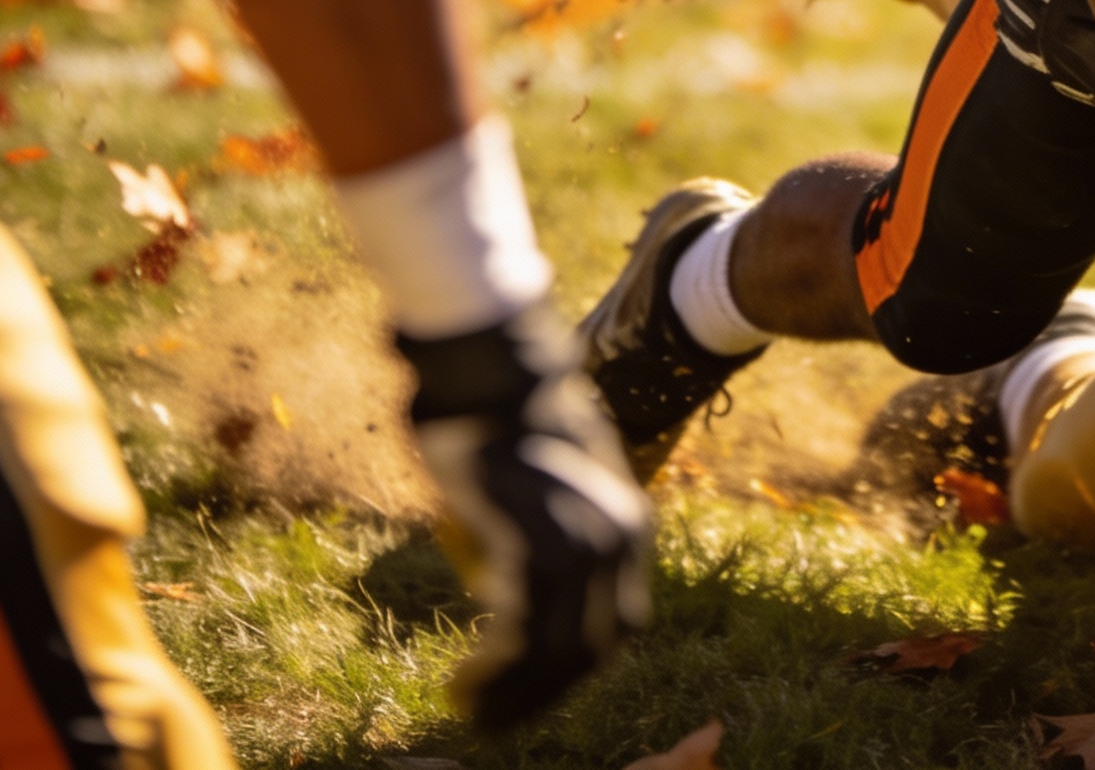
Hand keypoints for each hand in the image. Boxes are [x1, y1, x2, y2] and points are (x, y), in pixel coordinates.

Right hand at [398, 305, 648, 729]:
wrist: (493, 376)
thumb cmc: (506, 425)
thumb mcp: (551, 487)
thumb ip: (554, 537)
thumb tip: (522, 592)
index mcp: (630, 528)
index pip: (615, 626)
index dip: (573, 670)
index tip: (529, 690)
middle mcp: (620, 541)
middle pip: (592, 650)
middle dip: (542, 694)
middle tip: (493, 717)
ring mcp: (583, 545)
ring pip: (557, 653)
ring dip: (512, 692)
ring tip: (469, 706)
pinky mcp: (539, 546)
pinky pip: (524, 634)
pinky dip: (495, 669)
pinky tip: (463, 683)